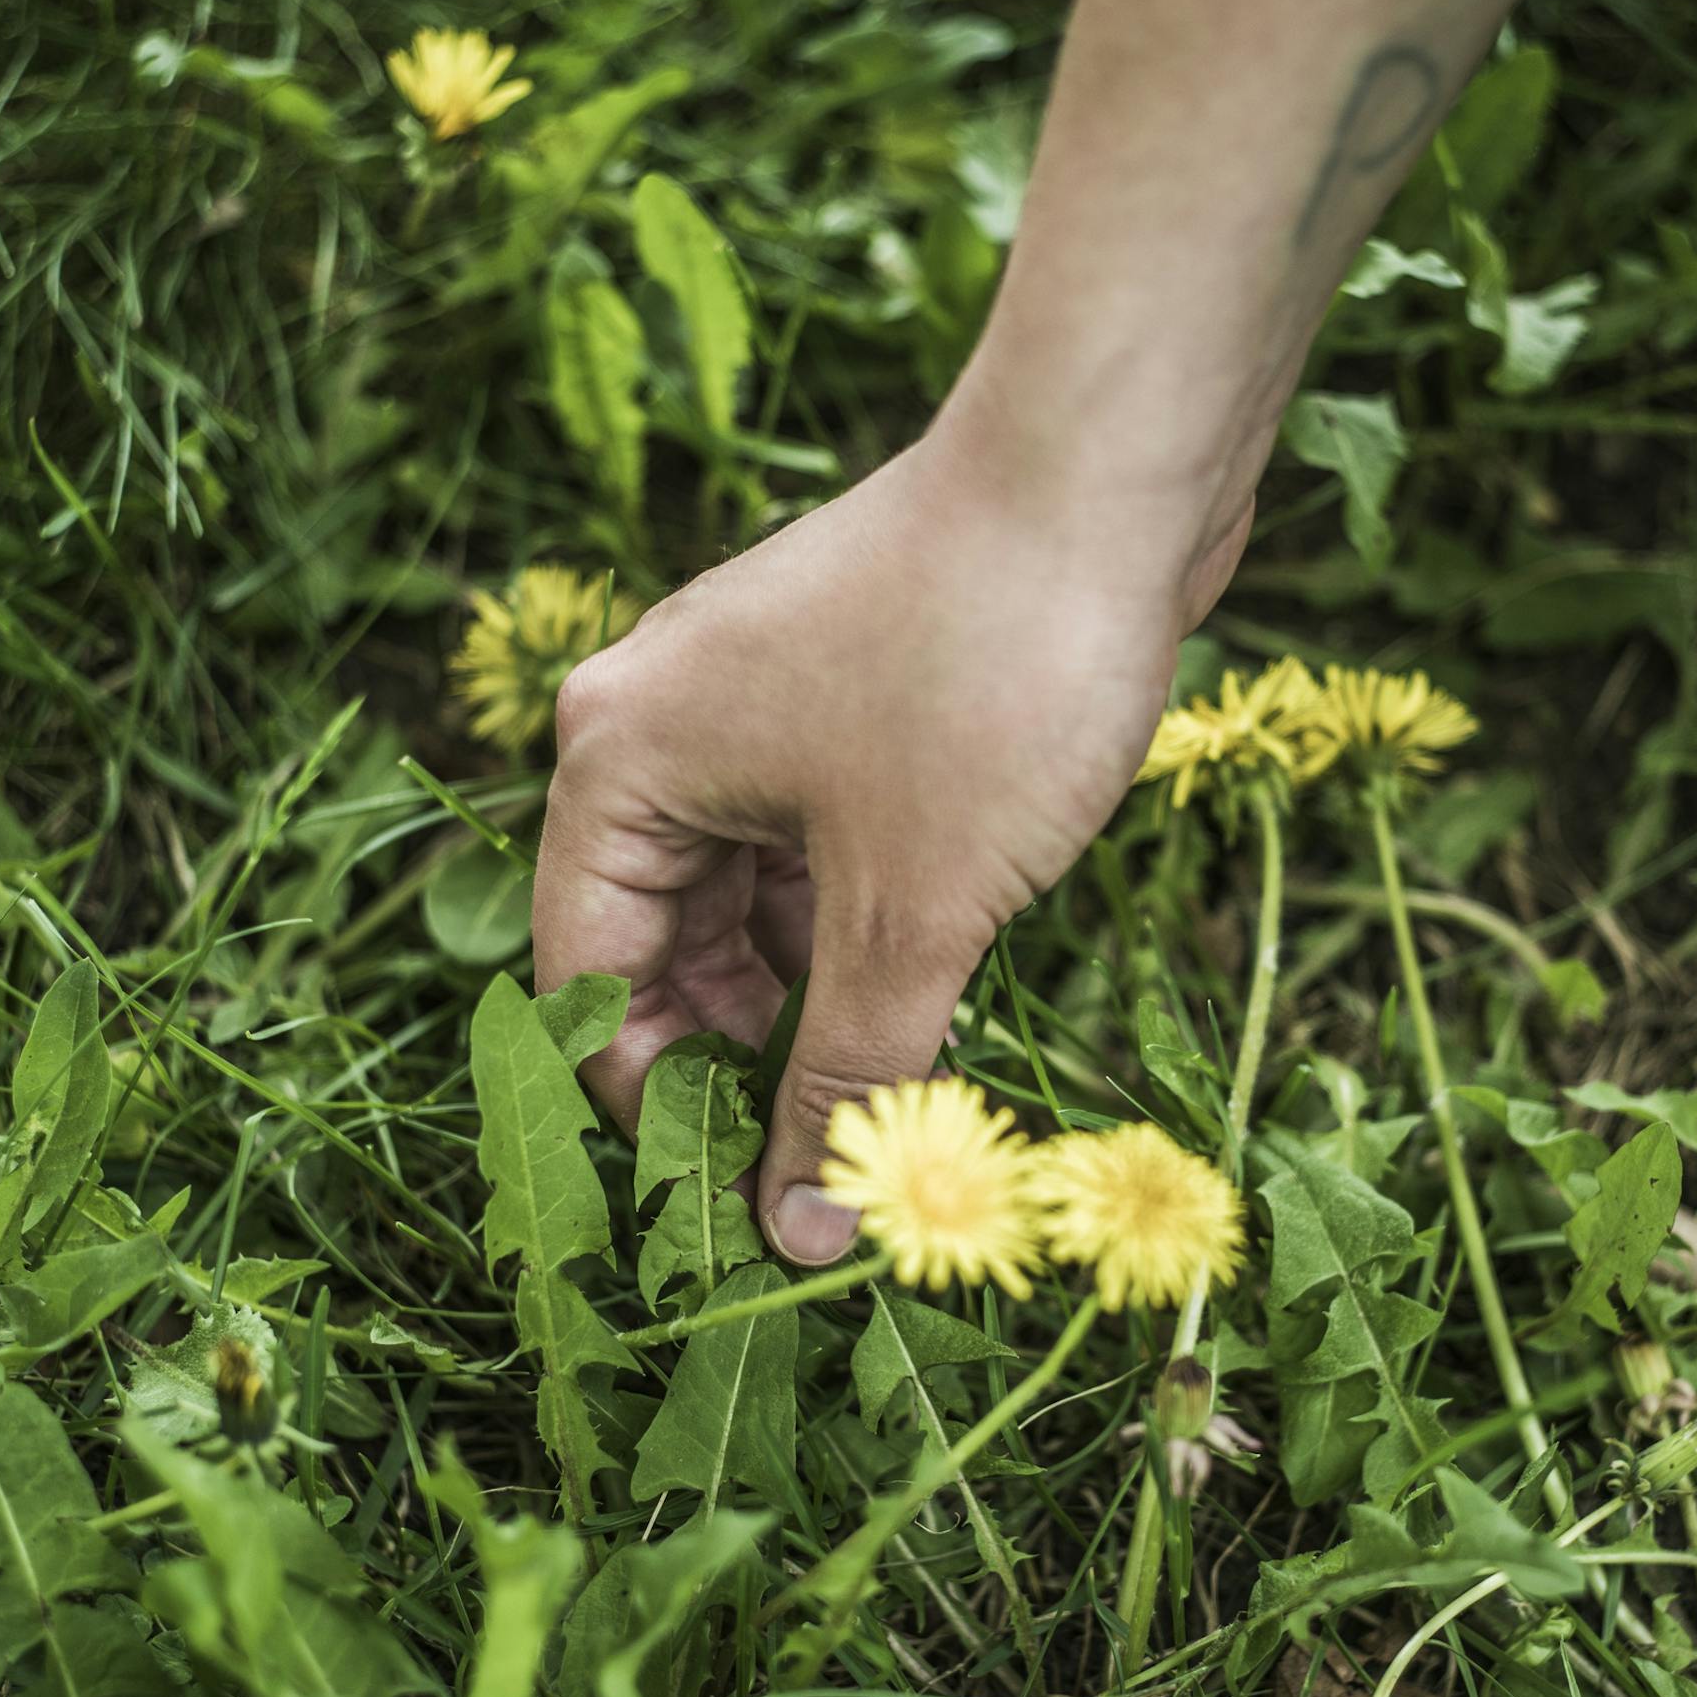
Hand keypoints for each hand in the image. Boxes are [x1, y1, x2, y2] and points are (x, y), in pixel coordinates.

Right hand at [531, 418, 1249, 1264]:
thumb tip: (798, 1231)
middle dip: (732, 1057)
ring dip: (802, 998)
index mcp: (619, 759)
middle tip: (812, 1172)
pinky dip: (849, 921)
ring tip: (876, 1098)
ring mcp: (754, 698)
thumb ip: (849, 1078)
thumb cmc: (991, 675)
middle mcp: (659, 721)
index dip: (647, 1101)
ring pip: (745, 895)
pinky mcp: (840, 689)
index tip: (727, 1202)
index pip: (585, 974)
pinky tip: (915, 992)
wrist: (1112, 466)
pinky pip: (810, 840)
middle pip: (658, 937)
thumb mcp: (912, 910)